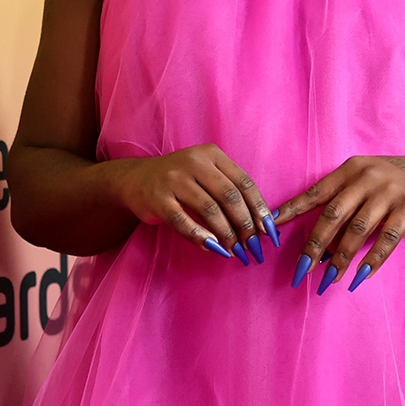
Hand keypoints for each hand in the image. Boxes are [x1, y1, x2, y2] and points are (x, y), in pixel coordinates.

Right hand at [107, 144, 273, 263]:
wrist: (135, 180)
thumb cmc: (181, 181)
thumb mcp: (206, 175)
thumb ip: (231, 192)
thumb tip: (263, 225)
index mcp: (212, 154)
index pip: (244, 183)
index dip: (260, 208)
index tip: (269, 231)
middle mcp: (194, 162)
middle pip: (230, 197)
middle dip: (245, 225)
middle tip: (253, 247)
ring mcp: (174, 179)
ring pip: (210, 210)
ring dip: (227, 235)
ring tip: (235, 251)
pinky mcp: (158, 199)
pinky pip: (183, 222)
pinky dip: (201, 237)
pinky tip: (213, 248)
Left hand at [274, 154, 404, 292]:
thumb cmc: (395, 181)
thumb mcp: (367, 180)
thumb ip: (344, 204)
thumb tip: (320, 245)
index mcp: (351, 169)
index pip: (316, 192)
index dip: (292, 210)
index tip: (270, 227)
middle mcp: (367, 177)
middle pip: (333, 216)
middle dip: (313, 247)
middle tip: (300, 271)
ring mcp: (389, 192)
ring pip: (358, 231)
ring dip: (341, 259)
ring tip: (329, 280)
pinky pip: (387, 239)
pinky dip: (372, 260)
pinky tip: (360, 276)